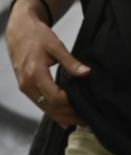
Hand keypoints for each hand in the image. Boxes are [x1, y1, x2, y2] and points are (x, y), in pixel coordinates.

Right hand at [6, 1, 87, 126]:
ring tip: (80, 122)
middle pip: (49, 106)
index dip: (70, 103)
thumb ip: (71, 62)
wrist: (18, 31)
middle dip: (68, 114)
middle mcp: (27, 84)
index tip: (86, 105)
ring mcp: (24, 87)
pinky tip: (64, 120)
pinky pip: (39, 103)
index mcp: (35, 73)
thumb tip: (86, 73)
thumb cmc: (37, 36)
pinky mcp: (25, 87)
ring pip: (44, 108)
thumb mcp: (56, 45)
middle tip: (88, 120)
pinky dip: (52, 112)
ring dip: (61, 116)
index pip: (54, 96)